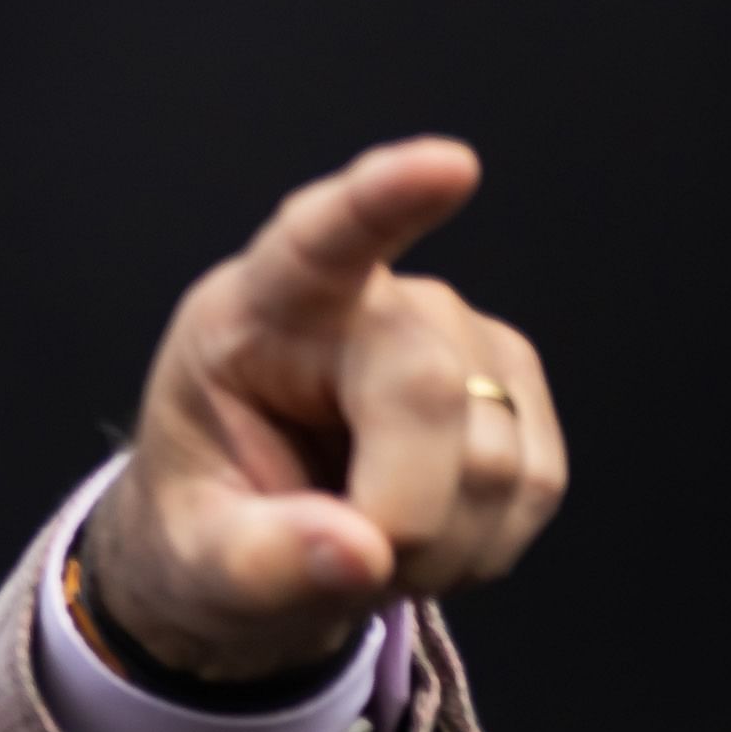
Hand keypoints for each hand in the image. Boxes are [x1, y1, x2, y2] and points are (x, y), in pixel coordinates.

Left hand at [82, 137, 568, 684]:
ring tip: (368, 545)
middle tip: (342, 566)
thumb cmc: (205, 530)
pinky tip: (423, 538)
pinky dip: (480, 545)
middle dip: (399, 516)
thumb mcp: (195, 565)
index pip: (320, 239)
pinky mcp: (515, 386)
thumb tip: (362, 554)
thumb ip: (258, 562)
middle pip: (426, 393)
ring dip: (438, 546)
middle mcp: (370, 302)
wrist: (248, 549)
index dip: (384, 200)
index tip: (445, 166)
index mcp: (259, 312)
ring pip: (496, 460)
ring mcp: (459, 334)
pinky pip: (535, 486)